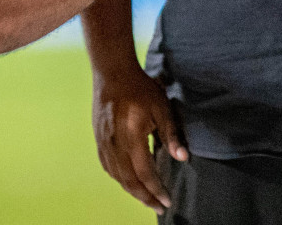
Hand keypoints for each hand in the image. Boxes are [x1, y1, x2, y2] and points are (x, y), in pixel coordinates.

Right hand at [92, 66, 185, 209]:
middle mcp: (115, 145)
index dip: (156, 190)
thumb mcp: (162, 108)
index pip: (145, 173)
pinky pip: (108, 167)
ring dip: (132, 191)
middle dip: (145, 198)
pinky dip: (119, 179)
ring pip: (117, 177)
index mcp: (132, 138)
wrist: (113, 74)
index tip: (167, 201)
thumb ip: (172, 135)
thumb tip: (183, 158)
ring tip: (146, 198)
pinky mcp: (98, 140)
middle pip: (129, 181)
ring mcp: (104, 143)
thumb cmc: (140, 89)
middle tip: (158, 207)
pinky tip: (128, 182)